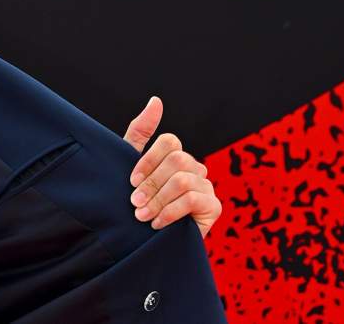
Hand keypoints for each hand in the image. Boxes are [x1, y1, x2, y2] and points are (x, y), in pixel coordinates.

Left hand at [122, 96, 221, 237]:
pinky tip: (157, 224)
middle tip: (134, 203)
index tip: (130, 181)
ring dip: (158, 200)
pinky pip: (194, 199)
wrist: (142, 242)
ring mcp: (206, 186)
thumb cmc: (134, 201)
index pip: (168, 142)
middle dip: (152, 183)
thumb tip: (156, 100)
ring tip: (142, 216)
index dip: (147, 161)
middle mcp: (194, 167)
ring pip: (184, 179)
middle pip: (177, 160)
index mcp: (174, 156)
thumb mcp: (129, 165)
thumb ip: (141, 132)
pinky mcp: (214, 207)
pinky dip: (171, 212)